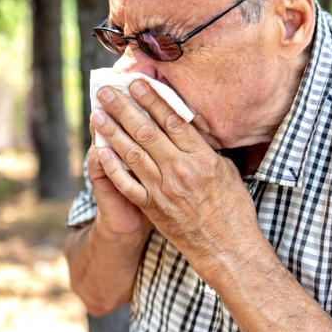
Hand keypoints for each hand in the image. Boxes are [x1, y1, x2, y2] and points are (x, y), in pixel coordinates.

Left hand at [91, 81, 259, 271]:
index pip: (172, 120)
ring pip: (132, 154)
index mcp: (201, 158)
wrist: (227, 249)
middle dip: (123, 108)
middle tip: (106, 91)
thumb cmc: (233, 208)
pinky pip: (127, 184)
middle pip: (146, 132)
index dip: (151, 99)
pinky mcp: (152, 208)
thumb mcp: (226, 170)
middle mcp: (180, 171)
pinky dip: (113, 167)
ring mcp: (163, 190)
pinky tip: (101, 151)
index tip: (136, 83)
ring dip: (112, 132)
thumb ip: (204, 148)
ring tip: (97, 114)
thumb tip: (187, 127)